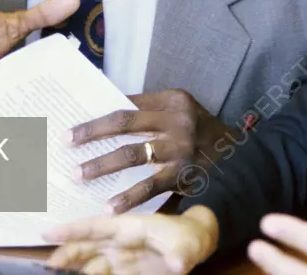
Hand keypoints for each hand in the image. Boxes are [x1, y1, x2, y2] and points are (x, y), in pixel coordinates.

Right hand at [44, 205, 218, 274]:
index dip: (73, 229)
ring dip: (72, 266)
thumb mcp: (188, 244)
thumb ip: (181, 254)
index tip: (49, 233)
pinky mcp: (122, 270)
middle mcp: (119, 241)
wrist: (195, 244)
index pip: (97, 227)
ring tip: (54, 272)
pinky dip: (86, 274)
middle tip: (48, 264)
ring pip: (88, 260)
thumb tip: (177, 264)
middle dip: (66, 252)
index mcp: (130, 227)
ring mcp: (119, 256)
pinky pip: (99, 272)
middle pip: (87, 245)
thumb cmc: (188, 237)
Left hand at [68, 90, 231, 213]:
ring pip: (131, 154)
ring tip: (78, 173)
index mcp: (173, 99)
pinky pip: (150, 186)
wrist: (241, 159)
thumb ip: (152, 113)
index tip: (74, 120)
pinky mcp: (184, 174)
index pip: (128, 102)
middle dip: (91, 132)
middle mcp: (177, 120)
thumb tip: (106, 119)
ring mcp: (181, 148)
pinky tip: (109, 206)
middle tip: (65, 141)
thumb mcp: (182, 114)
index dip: (101, 111)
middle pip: (124, 122)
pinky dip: (128, 197)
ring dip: (101, 165)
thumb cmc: (203, 135)